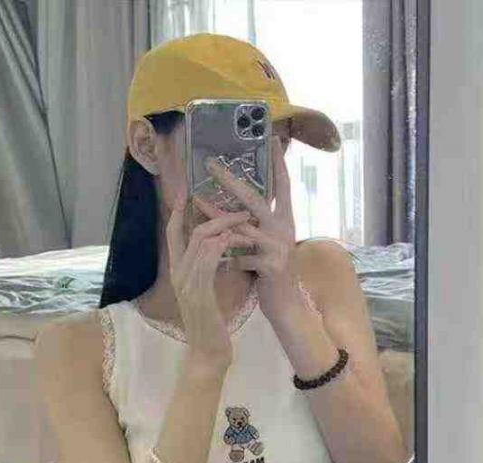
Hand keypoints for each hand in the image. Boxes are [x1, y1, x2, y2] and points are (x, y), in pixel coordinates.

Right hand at [166, 188, 254, 369]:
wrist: (208, 352)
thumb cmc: (211, 324)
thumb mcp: (207, 292)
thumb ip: (207, 269)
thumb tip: (218, 248)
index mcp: (178, 271)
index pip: (173, 234)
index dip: (180, 211)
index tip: (190, 191)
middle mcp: (178, 273)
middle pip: (189, 231)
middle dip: (214, 214)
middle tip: (238, 207)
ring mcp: (186, 282)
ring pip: (201, 240)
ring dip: (226, 226)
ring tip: (246, 220)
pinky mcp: (198, 292)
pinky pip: (209, 259)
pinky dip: (225, 245)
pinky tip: (239, 240)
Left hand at [196, 136, 302, 322]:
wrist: (286, 304)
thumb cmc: (272, 272)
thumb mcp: (265, 244)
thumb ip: (253, 225)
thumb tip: (233, 208)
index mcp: (284, 220)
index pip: (282, 186)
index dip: (278, 164)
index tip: (273, 139)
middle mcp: (283, 229)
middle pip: (255, 199)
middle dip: (231, 181)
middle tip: (210, 164)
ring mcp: (278, 246)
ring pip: (241, 228)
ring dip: (216, 218)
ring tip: (196, 204)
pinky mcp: (272, 265)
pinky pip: (240, 257)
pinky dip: (224, 259)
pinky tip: (213, 261)